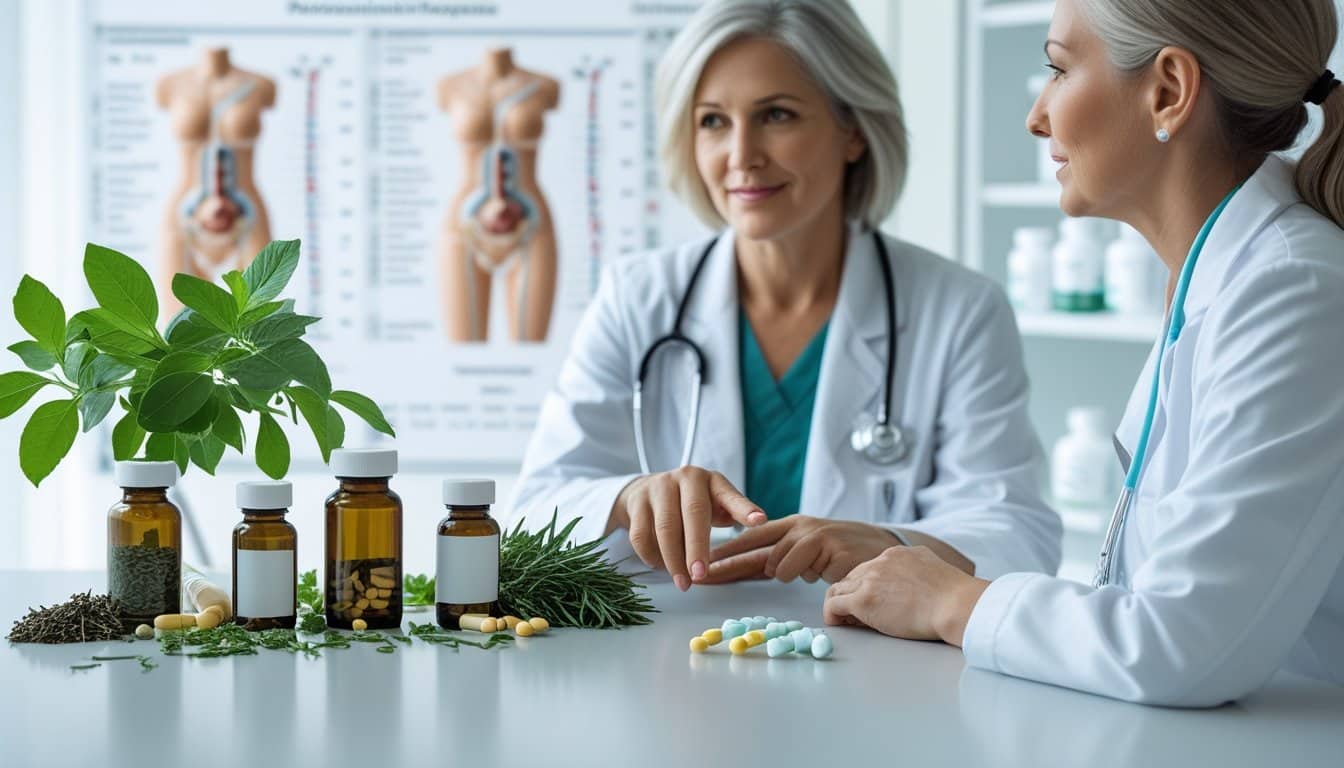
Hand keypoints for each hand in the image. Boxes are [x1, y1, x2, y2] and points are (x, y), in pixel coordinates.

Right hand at [610, 466, 765, 591]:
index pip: (730, 495)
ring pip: (665, 527)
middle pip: (693, 513)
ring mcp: (658, 487)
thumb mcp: (716, 504)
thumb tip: (757, 523)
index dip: (744, 509)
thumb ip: (734, 513)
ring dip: (673, 560)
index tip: (759, 521)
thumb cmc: (692, 502)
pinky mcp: (637, 502)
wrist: (649, 488)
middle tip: (700, 575)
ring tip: (683, 582)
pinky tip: (661, 566)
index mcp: (712, 480)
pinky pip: (641, 534)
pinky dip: (651, 555)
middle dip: (697, 548)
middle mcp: (686, 478)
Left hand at [701, 516, 900, 584]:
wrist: (885, 549)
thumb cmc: (844, 554)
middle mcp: (800, 527)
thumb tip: (748, 571)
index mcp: (792, 526)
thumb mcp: (809, 553)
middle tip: (707, 576)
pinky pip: (803, 572)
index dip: (726, 553)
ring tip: (816, 570)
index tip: (703, 566)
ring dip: (790, 575)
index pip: (751, 539)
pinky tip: (830, 571)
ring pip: (779, 566)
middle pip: (756, 551)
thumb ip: (781, 560)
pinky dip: (811, 577)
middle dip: (730, 565)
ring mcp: (815, 535)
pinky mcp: (830, 547)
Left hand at [822, 546, 989, 645]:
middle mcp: (880, 562)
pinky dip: (831, 615)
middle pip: (852, 577)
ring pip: (839, 588)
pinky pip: (834, 604)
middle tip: (854, 616)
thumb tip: (914, 584)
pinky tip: (837, 625)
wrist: (957, 604)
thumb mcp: (933, 569)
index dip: (866, 587)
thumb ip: (917, 571)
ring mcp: (871, 579)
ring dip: (840, 605)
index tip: (870, 603)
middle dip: (851, 595)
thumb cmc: (954, 597)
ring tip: (846, 622)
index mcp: (897, 554)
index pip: (870, 569)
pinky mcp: (864, 599)